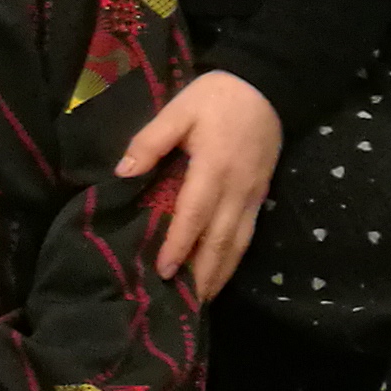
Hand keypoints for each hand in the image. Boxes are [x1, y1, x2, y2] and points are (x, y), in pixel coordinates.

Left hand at [114, 69, 283, 298]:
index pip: (194, 215)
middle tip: (183, 302)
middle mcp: (236, 190)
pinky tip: (220, 272)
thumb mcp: (177, 110)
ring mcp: (252, 196)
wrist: (267, 87)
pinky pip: (247, 235)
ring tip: (201, 299)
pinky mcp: (261, 196)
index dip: (179, 244)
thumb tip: (124, 173)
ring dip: (220, 273)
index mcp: (213, 168)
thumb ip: (150, 141)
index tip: (163, 270)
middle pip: (220, 241)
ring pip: (237, 244)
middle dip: (202, 274)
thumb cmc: (216, 98)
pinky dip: (234, 259)